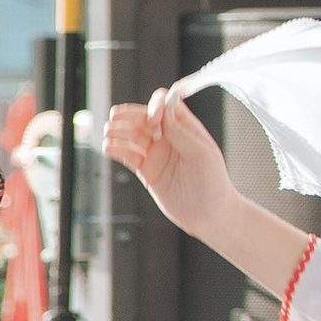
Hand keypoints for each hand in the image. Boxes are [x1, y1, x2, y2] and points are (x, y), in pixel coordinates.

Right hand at [101, 90, 235, 238]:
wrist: (207, 214)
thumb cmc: (213, 184)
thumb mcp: (201, 154)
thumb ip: (181, 132)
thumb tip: (165, 108)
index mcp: (187, 129)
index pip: (166, 106)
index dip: (155, 107)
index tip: (151, 120)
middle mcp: (169, 138)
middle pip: (143, 118)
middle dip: (128, 117)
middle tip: (114, 120)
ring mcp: (156, 154)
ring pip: (131, 136)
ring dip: (117, 132)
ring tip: (107, 134)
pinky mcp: (146, 170)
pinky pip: (127, 156)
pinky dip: (115, 150)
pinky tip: (107, 148)